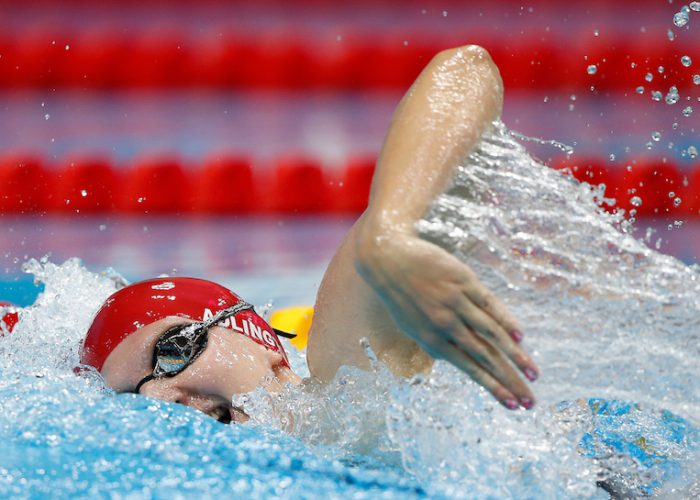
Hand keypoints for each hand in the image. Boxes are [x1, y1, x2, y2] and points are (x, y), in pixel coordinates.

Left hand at [355, 228, 538, 409]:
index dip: (494, 388)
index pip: (472, 370)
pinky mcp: (463, 282)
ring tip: (534, 374)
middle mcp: (446, 325)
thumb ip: (437, 345)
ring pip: (492, 333)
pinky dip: (506, 320)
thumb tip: (461, 362)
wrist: (388, 260)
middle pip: (486, 357)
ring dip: (516, 356)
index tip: (513, 406)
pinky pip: (489, 304)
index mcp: (433, 341)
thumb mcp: (413, 327)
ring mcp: (456, 303)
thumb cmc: (402, 297)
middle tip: (531, 401)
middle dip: (510, 381)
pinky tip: (520, 336)